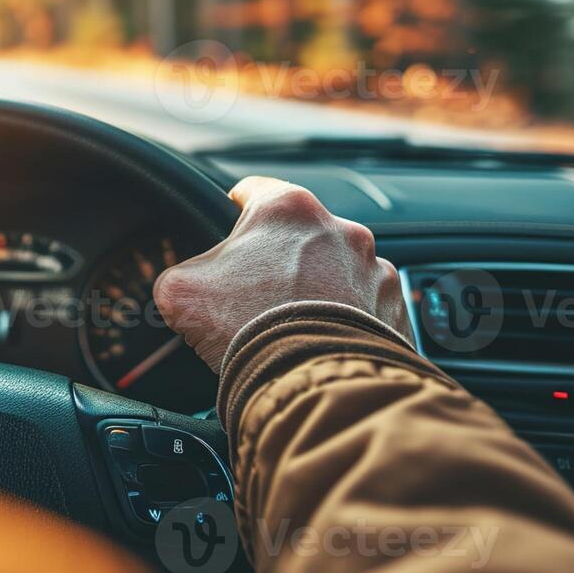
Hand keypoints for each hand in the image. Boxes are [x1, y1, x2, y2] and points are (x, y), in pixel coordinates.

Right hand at [153, 176, 408, 371]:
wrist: (313, 383)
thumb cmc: (251, 328)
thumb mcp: (181, 292)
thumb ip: (178, 275)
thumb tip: (179, 287)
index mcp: (286, 209)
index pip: (253, 189)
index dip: (234, 206)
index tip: (230, 220)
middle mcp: (339, 229)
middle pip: (298, 235)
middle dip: (278, 261)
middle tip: (257, 295)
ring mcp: (373, 268)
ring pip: (337, 270)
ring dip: (319, 289)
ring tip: (296, 324)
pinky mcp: (394, 307)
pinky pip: (368, 307)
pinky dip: (350, 321)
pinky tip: (325, 342)